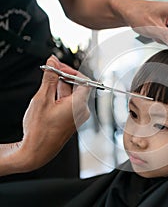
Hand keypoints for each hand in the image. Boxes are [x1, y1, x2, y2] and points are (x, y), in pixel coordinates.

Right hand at [0, 56, 90, 175]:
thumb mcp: (42, 99)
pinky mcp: (73, 119)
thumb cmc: (40, 130)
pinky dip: (60, 96)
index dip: (71, 71)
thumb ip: (49, 78)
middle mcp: (82, 111)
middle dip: (63, 77)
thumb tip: (53, 61)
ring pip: (72, 94)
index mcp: (79, 105)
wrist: (37, 151)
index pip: (84, 81)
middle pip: (77, 86)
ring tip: (45, 87)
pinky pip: (70, 103)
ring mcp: (78, 116)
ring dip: (59, 87)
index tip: (58, 67)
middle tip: (49, 71)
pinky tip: (48, 98)